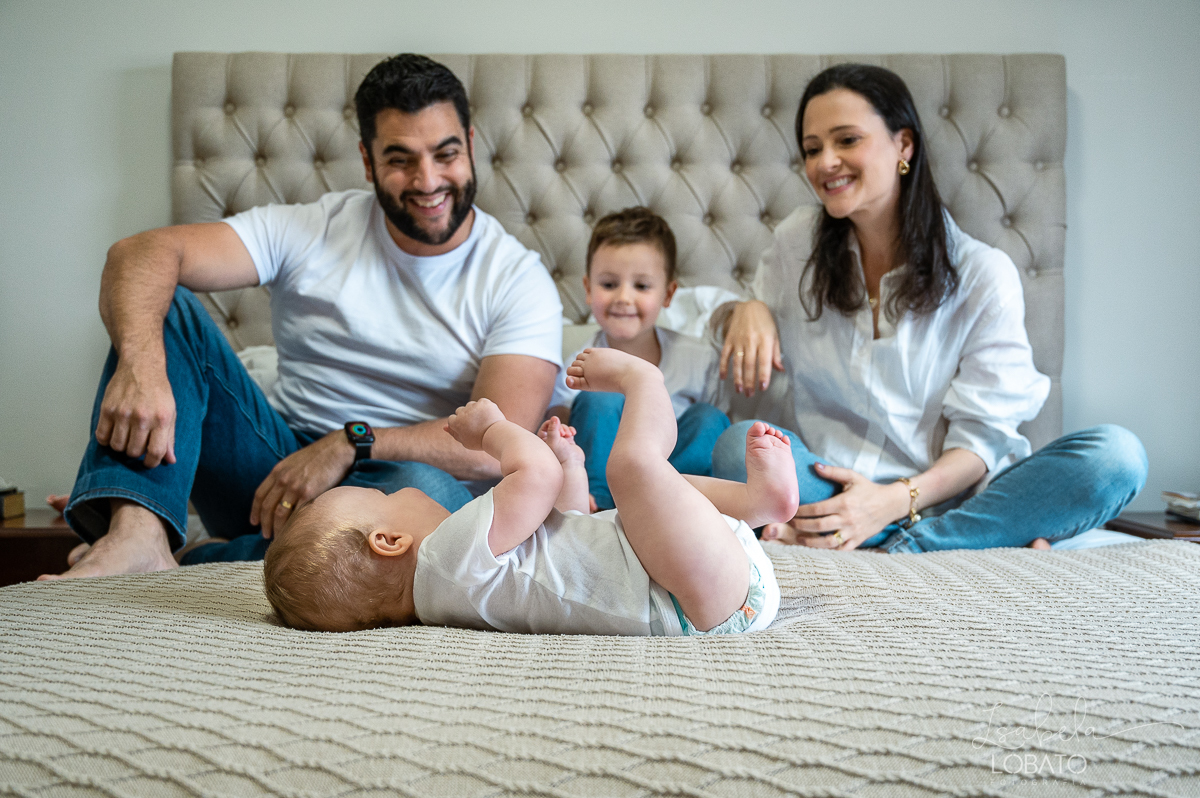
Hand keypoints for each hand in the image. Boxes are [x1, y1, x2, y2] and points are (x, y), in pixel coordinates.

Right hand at [95, 359, 176, 467]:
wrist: (141, 367)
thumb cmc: (158, 391)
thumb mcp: (170, 413)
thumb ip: (169, 438)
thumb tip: (170, 460)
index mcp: (161, 419)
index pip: (155, 452)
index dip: (151, 462)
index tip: (149, 462)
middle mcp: (141, 417)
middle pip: (133, 451)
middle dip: (136, 452)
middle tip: (137, 444)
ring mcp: (122, 413)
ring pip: (117, 446)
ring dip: (121, 447)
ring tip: (126, 437)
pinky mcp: (107, 409)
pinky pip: (102, 436)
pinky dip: (106, 440)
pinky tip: (114, 433)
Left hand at [251, 431, 355, 537]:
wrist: (337, 449)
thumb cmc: (319, 455)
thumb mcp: (294, 461)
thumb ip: (284, 475)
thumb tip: (279, 491)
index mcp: (278, 471)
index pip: (260, 495)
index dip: (255, 511)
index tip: (254, 522)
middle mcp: (283, 480)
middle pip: (267, 507)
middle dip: (264, 524)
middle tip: (265, 535)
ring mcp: (295, 487)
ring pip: (280, 514)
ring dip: (277, 528)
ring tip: (278, 538)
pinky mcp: (309, 493)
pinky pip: (296, 513)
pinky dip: (293, 525)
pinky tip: (293, 532)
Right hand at [445, 399, 505, 450]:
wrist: (497, 436)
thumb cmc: (480, 442)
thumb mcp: (465, 441)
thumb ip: (454, 433)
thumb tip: (444, 427)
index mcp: (456, 422)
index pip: (452, 419)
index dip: (459, 425)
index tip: (467, 430)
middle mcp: (463, 412)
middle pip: (460, 410)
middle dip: (465, 416)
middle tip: (475, 426)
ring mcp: (474, 406)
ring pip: (470, 405)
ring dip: (474, 411)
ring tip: (483, 421)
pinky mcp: (484, 402)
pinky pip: (481, 402)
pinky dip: (484, 407)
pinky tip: (488, 416)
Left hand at [538, 417, 584, 466]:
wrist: (573, 464)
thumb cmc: (561, 454)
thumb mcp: (554, 440)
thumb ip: (553, 428)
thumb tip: (554, 417)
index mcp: (544, 441)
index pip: (545, 426)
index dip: (551, 424)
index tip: (556, 428)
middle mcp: (551, 440)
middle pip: (554, 425)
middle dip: (560, 427)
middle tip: (563, 434)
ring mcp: (560, 440)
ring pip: (562, 427)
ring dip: (566, 428)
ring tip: (569, 435)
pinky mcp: (569, 441)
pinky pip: (569, 430)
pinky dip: (571, 430)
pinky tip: (573, 433)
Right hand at [719, 300, 783, 396]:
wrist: (749, 306)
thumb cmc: (765, 322)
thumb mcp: (774, 335)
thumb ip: (776, 353)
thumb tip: (779, 370)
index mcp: (765, 340)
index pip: (764, 361)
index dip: (763, 375)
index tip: (763, 387)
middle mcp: (751, 341)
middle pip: (749, 365)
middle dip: (749, 382)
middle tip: (749, 394)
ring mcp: (738, 340)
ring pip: (737, 362)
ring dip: (737, 378)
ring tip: (739, 390)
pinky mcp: (729, 339)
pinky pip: (725, 355)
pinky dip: (723, 367)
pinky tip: (723, 377)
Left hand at [764, 464, 908, 549]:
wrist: (891, 504)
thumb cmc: (868, 489)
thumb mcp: (852, 477)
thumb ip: (833, 471)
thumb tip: (815, 465)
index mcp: (844, 503)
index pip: (817, 509)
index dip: (801, 512)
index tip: (791, 511)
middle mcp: (848, 519)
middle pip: (819, 526)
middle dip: (801, 526)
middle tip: (790, 524)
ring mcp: (853, 532)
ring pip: (829, 542)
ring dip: (811, 542)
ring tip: (799, 539)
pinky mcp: (858, 541)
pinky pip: (841, 550)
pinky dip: (828, 551)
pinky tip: (816, 548)